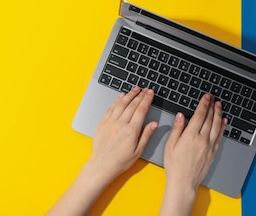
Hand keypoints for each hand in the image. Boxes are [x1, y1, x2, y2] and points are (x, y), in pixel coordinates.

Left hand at [47, 86, 157, 215]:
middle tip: (145, 89)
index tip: (150, 93)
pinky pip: (111, 108)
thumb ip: (146, 136)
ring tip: (135, 89)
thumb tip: (154, 124)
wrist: (102, 165)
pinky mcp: (102, 123)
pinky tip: (121, 96)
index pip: (141, 110)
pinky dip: (117, 101)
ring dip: (129, 95)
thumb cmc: (120, 161)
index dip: (146, 100)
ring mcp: (110, 122)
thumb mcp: (138, 151)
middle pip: (132, 105)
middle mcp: (120, 124)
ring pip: (121, 104)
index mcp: (131, 131)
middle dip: (140, 95)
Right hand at [160, 94, 226, 215]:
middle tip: (213, 98)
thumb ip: (177, 129)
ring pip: (216, 126)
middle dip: (211, 106)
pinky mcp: (213, 152)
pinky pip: (219, 136)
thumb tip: (180, 116)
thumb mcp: (170, 145)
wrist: (184, 182)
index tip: (206, 97)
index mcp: (190, 136)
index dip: (203, 104)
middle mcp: (202, 139)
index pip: (199, 115)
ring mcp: (209, 146)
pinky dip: (222, 127)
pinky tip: (223, 121)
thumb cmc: (174, 165)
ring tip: (219, 106)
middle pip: (209, 118)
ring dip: (218, 114)